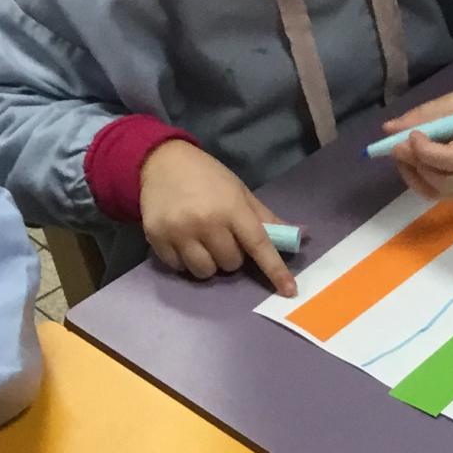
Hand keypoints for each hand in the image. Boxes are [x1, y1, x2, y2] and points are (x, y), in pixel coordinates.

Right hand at [140, 140, 293, 295]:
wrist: (162, 161)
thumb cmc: (208, 178)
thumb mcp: (240, 192)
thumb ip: (265, 217)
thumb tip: (297, 236)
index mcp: (232, 208)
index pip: (259, 244)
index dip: (275, 269)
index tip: (289, 290)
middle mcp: (206, 221)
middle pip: (230, 263)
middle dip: (231, 255)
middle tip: (222, 236)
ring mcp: (179, 231)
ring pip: (205, 271)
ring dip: (209, 262)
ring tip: (202, 242)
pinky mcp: (156, 238)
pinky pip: (179, 268)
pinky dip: (185, 261)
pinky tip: (183, 241)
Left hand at [381, 85, 452, 201]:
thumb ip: (423, 116)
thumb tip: (388, 129)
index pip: (452, 160)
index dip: (425, 151)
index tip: (411, 135)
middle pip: (443, 182)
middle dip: (415, 164)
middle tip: (396, 147)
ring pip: (438, 192)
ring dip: (413, 175)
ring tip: (402, 155)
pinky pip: (440, 193)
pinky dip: (421, 180)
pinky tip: (413, 164)